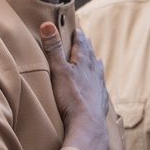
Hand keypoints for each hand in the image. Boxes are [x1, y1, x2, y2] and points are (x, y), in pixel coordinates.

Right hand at [40, 23, 108, 149]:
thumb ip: (54, 48)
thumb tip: (48, 25)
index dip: (79, 36)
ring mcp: (99, 88)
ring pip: (98, 71)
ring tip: (96, 58)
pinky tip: (100, 85)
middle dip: (87, 47)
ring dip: (95, 63)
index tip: (77, 29)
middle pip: (91, 56)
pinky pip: (101, 88)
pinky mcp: (100, 101)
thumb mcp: (59, 71)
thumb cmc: (71, 98)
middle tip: (86, 39)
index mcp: (84, 64)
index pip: (81, 45)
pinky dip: (99, 82)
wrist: (88, 124)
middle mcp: (94, 73)